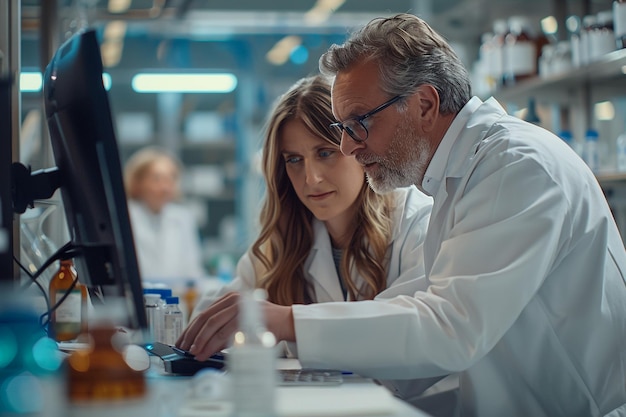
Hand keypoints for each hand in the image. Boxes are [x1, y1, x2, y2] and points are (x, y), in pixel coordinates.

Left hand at [175, 291, 295, 360]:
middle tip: (184, 349)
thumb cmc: (263, 324)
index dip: (191, 328)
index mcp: (230, 298)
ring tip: (195, 353)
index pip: (204, 313)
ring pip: (214, 325)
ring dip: (202, 341)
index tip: (182, 341)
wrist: (287, 322)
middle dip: (192, 335)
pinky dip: (214, 344)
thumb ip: (223, 326)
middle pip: (206, 318)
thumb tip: (201, 343)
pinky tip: (207, 352)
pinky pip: (226, 332)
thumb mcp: (240, 321)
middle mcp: (234, 299)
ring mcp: (241, 307)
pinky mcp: (247, 317)